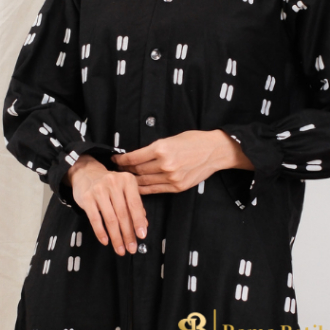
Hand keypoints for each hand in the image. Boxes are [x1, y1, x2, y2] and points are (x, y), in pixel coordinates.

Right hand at [65, 155, 147, 254]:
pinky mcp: (86, 198)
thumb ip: (135, 205)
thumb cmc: (110, 184)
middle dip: (128, 234)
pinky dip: (101, 232)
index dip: (138, 222)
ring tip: (120, 249)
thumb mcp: (125, 189)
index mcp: (127, 180)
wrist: (86, 172)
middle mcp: (113, 183)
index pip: (134, 204)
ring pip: (110, 219)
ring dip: (116, 237)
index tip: (142, 236)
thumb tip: (143, 225)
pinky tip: (106, 241)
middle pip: (123, 214)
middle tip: (131, 248)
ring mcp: (98, 190)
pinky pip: (95, 219)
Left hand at [111, 130, 253, 193]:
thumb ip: (154, 148)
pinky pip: (155, 190)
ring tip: (126, 179)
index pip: (133, 158)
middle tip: (118, 170)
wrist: (214, 151)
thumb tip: (136, 156)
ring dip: (133, 181)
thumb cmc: (194, 141)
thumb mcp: (171, 139)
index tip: (115, 160)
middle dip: (125, 171)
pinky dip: (144, 189)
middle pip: (137, 171)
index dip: (121, 160)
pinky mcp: (177, 187)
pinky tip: (138, 187)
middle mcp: (165, 164)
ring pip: (144, 182)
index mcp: (161, 148)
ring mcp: (171, 178)